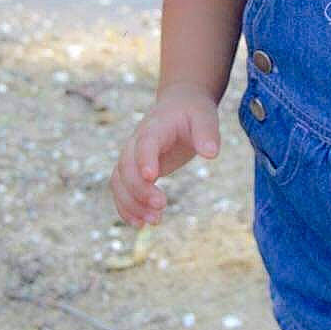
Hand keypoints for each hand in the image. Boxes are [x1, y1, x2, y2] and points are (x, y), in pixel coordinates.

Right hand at [110, 82, 219, 226]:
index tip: (152, 177)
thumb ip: (207, 133)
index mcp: (156, 127)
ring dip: (131, 203)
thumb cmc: (193, 112)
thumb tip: (211, 154)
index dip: (145, 159)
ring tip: (154, 221)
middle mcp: (137, 142)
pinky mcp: (133, 170)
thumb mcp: (205, 117)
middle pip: (126, 166)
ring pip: (119, 181)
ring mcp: (132, 156)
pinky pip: (120, 189)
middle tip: (161, 207)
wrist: (179, 105)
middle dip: (140, 189)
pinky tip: (140, 224)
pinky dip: (126, 207)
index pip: (145, 142)